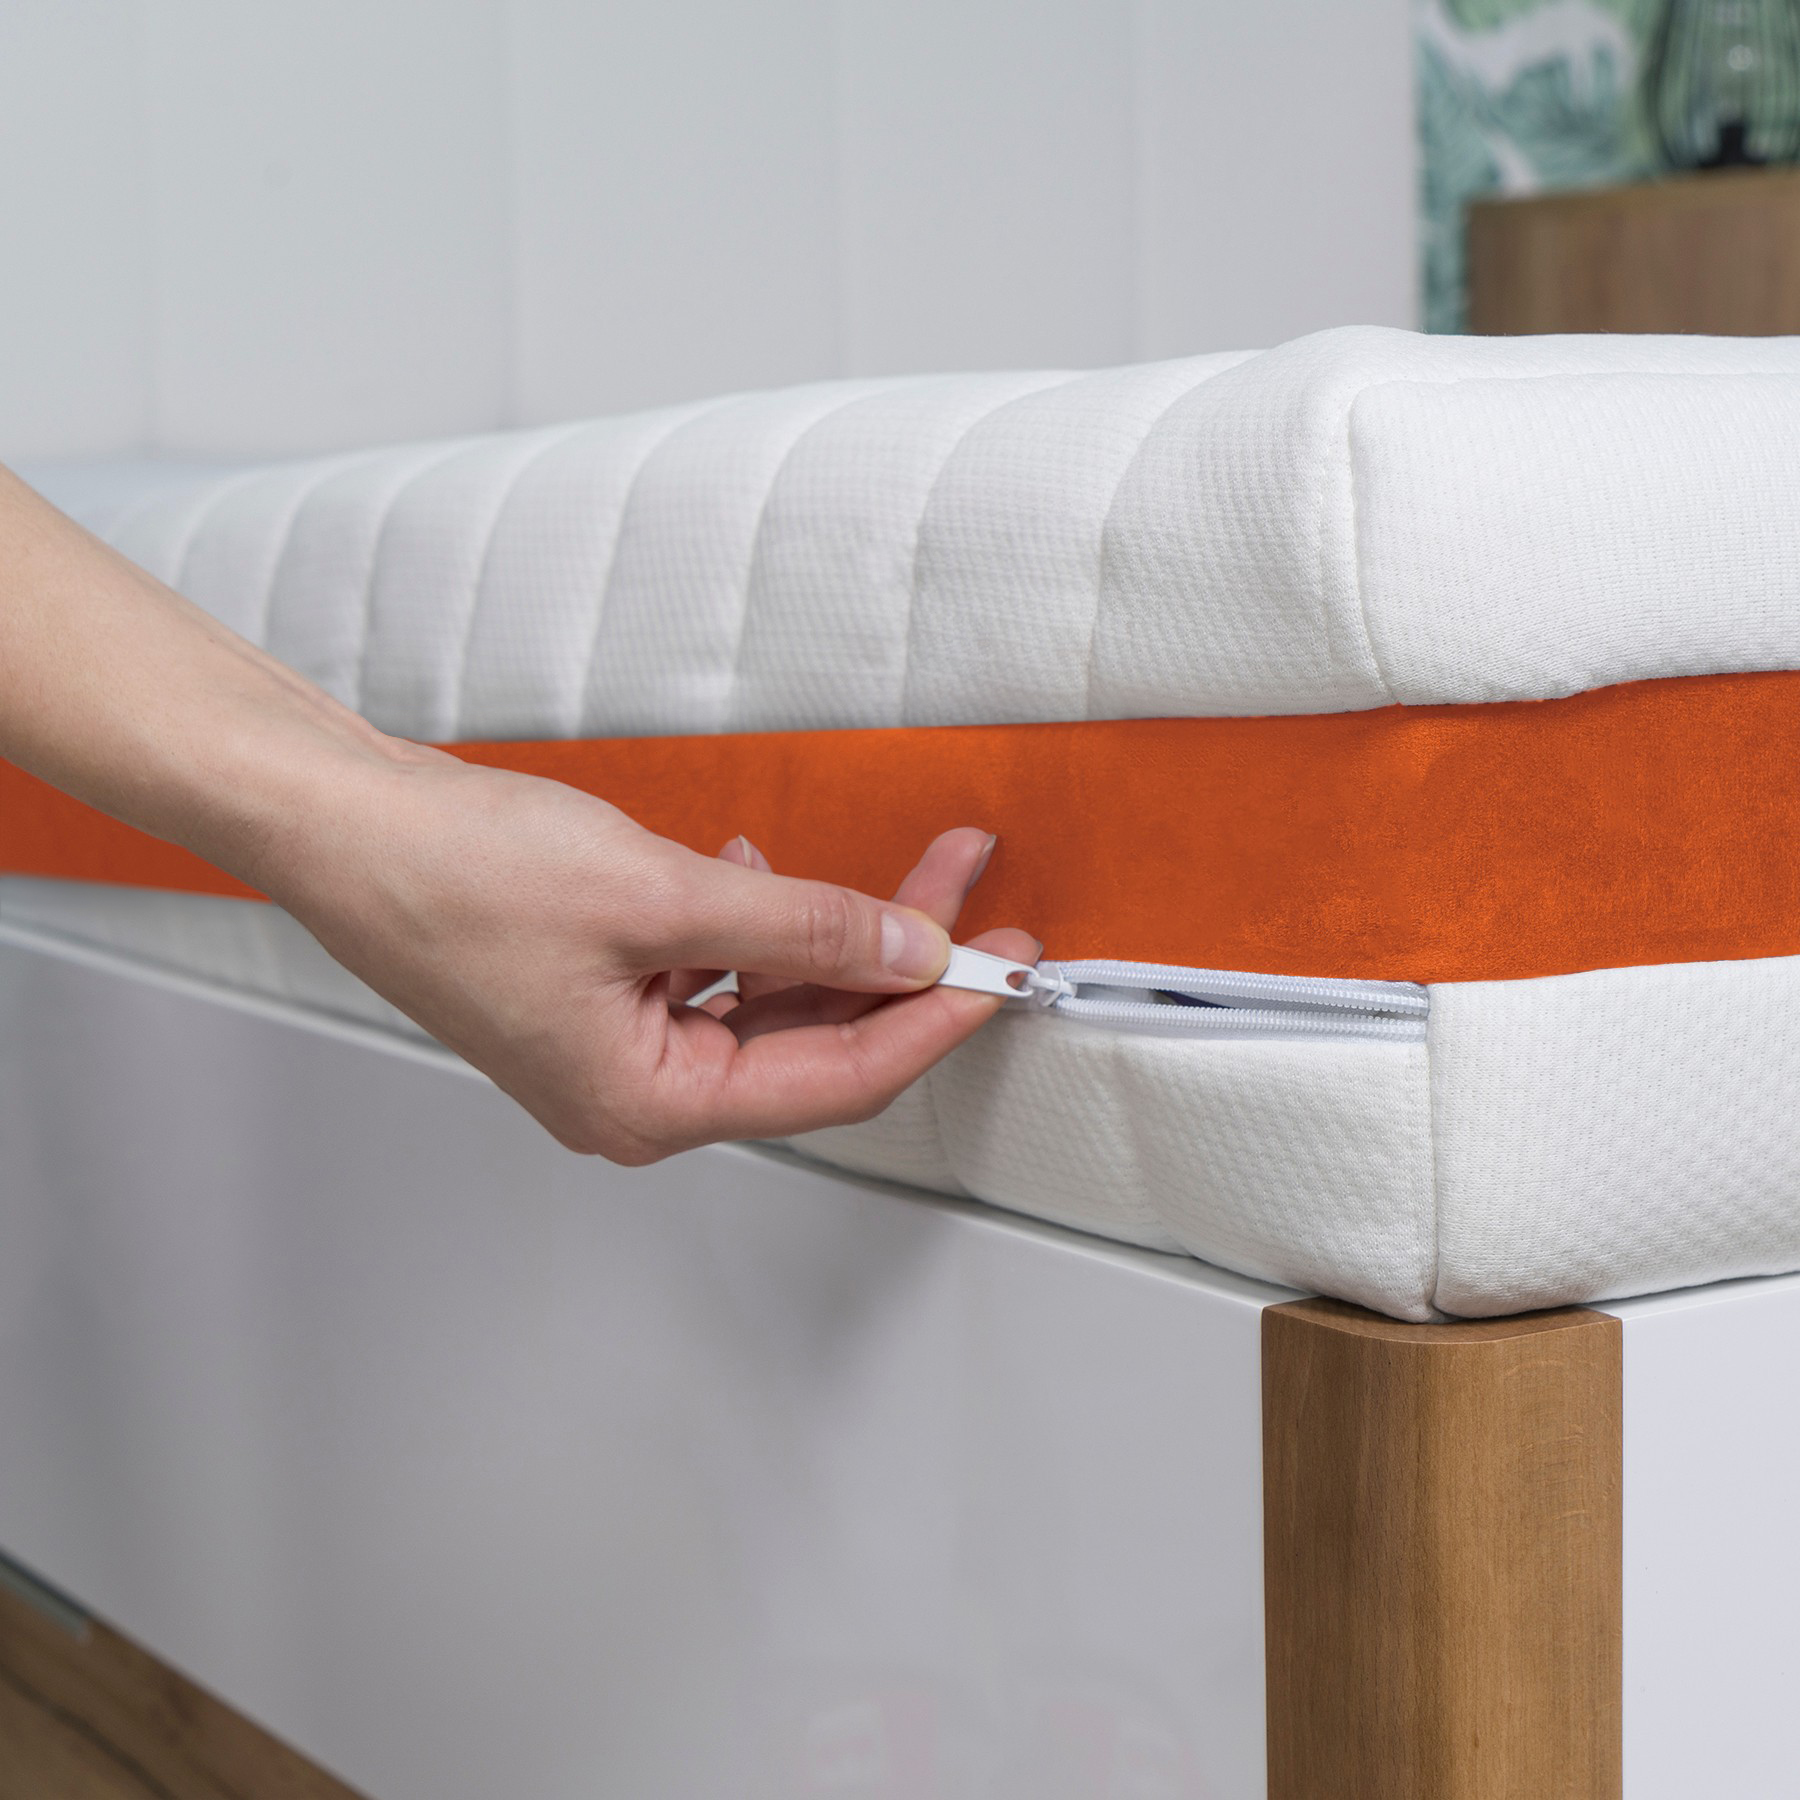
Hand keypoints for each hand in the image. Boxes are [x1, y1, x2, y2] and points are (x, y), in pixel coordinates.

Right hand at [261, 747, 1037, 1162]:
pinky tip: (774, 876)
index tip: (1002, 969)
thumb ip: (802, 929)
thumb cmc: (454, 875)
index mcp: (649, 1106)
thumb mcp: (660, 896)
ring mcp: (621, 1047)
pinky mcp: (605, 995)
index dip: (933, 1018)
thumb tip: (908, 951)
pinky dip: (763, 927)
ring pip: (775, 1002)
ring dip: (840, 936)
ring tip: (913, 874)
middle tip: (976, 904)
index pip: (840, 1077)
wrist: (342, 825)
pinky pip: (719, 974)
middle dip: (899, 964)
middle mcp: (640, 1095)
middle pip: (815, 1038)